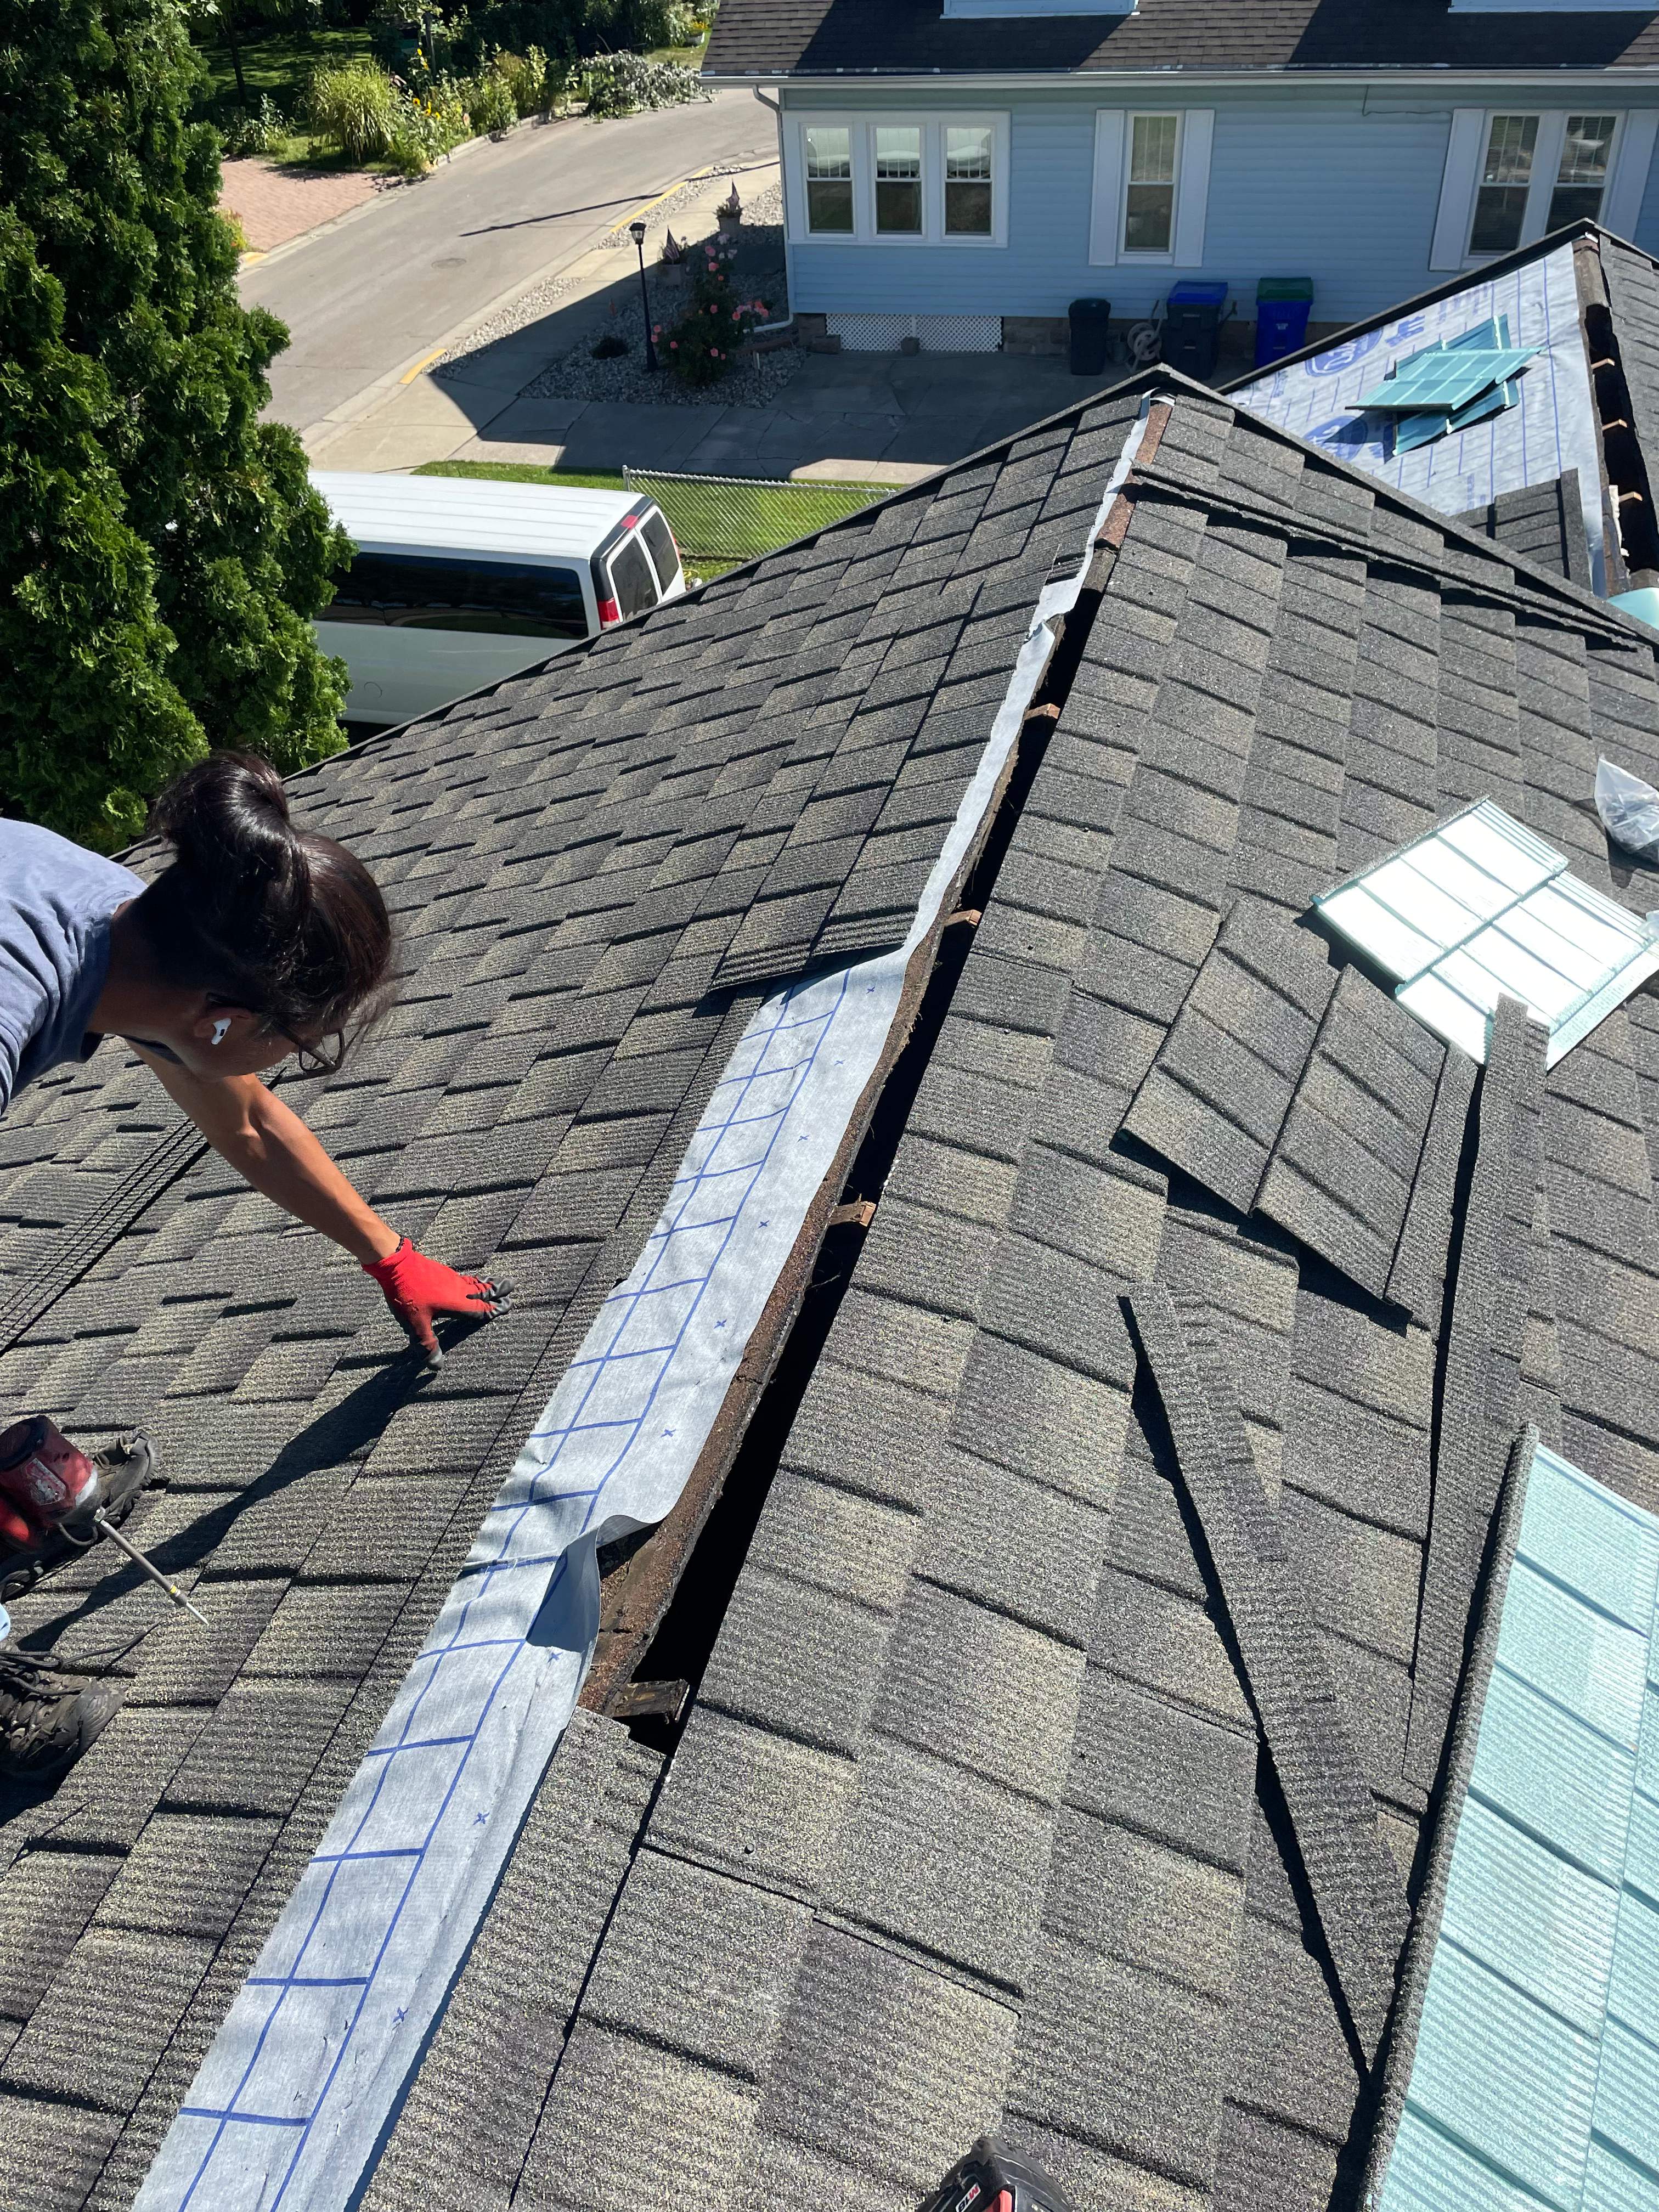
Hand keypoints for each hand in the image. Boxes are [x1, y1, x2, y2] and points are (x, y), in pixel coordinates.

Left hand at [364, 1238, 505, 1362]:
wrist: (397, 1264)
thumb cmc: (408, 1294)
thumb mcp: (416, 1324)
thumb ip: (427, 1344)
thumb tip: (438, 1366)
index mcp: (458, 1303)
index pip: (482, 1309)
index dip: (495, 1310)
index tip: (509, 1306)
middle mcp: (460, 1289)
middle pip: (484, 1290)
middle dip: (498, 1290)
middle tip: (512, 1286)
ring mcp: (452, 1278)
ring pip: (475, 1282)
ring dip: (488, 1284)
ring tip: (496, 1283)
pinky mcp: (443, 1272)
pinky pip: (465, 1278)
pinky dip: (474, 1280)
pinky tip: (469, 1281)